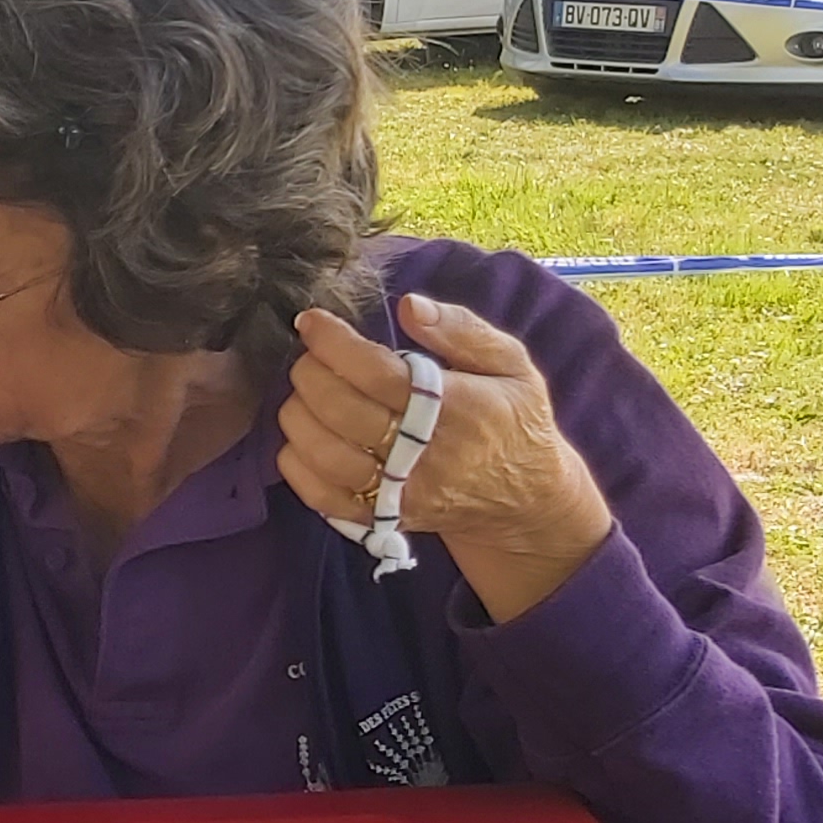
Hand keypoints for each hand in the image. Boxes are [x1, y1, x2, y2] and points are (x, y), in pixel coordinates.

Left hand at [283, 297, 614, 622]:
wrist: (525, 501)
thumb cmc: (511, 422)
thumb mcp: (510, 365)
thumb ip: (461, 330)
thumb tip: (409, 304)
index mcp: (456, 409)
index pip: (377, 374)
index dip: (334, 344)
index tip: (310, 322)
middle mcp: (423, 455)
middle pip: (341, 412)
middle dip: (310, 374)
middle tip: (310, 356)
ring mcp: (399, 492)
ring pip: (323, 454)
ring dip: (299, 415)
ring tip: (307, 393)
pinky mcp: (381, 517)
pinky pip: (320, 495)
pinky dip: (296, 462)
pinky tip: (304, 435)